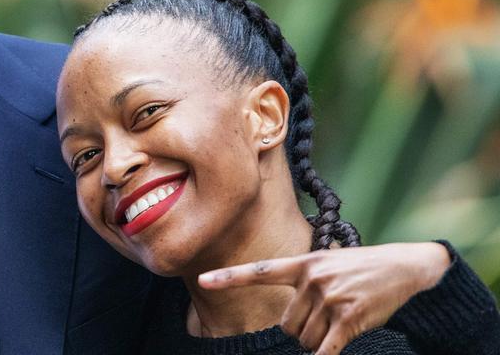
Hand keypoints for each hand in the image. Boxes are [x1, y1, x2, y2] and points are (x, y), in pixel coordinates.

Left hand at [198, 242, 449, 353]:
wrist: (405, 267)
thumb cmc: (362, 268)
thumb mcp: (328, 262)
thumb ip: (303, 280)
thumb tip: (288, 319)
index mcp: (303, 264)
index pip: (259, 270)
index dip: (229, 277)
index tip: (203, 280)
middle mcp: (312, 280)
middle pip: (288, 326)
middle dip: (302, 333)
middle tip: (324, 321)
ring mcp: (330, 299)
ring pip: (306, 340)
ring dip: (318, 344)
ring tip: (338, 325)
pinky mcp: (349, 319)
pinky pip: (325, 350)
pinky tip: (326, 353)